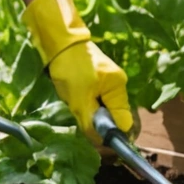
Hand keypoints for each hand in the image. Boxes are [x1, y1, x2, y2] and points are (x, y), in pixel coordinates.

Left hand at [24, 0, 132, 140]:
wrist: (60, 42)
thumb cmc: (71, 69)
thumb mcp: (79, 99)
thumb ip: (91, 122)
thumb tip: (101, 141)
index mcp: (118, 88)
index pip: (124, 121)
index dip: (112, 134)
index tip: (98, 140)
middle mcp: (119, 85)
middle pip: (114, 116)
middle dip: (100, 123)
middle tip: (83, 125)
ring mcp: (109, 81)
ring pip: (104, 108)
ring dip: (91, 113)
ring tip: (77, 109)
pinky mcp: (99, 79)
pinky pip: (97, 99)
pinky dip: (88, 104)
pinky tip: (77, 101)